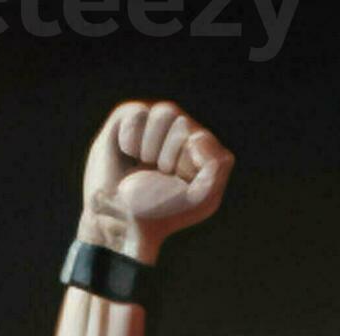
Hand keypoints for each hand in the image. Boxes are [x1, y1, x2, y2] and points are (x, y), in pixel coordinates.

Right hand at [78, 100, 232, 259]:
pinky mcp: (126, 119)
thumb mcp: (203, 198)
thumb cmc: (162, 211)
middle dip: (169, 156)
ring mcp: (153, 123)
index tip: (178, 183)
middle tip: (159, 174)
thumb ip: (217, 166)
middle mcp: (177, 131)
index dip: (188, 164)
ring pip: (165, 112)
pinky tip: (128, 153)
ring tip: (144, 162)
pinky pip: (137, 113)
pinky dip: (132, 138)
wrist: (122, 220)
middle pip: (183, 123)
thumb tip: (197, 136)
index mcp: (199, 148)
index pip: (203, 139)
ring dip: (152, 146)